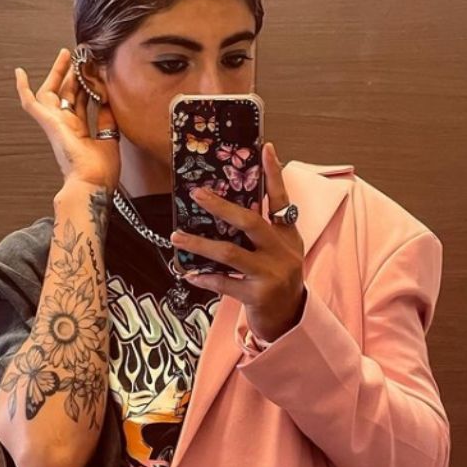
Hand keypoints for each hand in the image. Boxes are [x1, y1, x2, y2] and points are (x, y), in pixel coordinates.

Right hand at [14, 48, 120, 192]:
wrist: (91, 184)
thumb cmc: (100, 172)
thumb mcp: (110, 138)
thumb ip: (107, 119)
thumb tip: (108, 99)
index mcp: (79, 132)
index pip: (82, 103)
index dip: (87, 86)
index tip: (94, 71)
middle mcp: (66, 126)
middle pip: (66, 94)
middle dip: (72, 74)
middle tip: (79, 56)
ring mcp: (55, 124)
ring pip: (51, 93)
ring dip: (58, 73)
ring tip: (66, 54)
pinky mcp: (48, 123)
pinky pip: (30, 103)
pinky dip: (22, 88)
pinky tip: (18, 72)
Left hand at [169, 142, 307, 342]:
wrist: (289, 319)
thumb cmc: (277, 279)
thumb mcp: (279, 250)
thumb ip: (262, 229)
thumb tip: (227, 204)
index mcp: (287, 235)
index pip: (281, 199)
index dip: (274, 174)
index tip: (265, 148)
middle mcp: (282, 251)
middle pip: (250, 221)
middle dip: (221, 206)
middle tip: (197, 194)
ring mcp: (271, 274)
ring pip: (230, 253)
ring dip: (199, 244)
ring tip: (177, 237)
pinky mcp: (258, 295)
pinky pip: (224, 282)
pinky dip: (204, 277)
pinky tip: (189, 273)